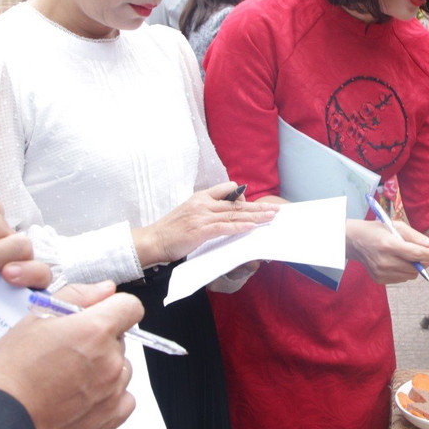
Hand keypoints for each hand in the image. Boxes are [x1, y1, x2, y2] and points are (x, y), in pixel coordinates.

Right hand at [0, 283, 142, 428]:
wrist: (3, 421)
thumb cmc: (12, 373)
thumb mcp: (35, 319)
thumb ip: (77, 297)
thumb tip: (105, 290)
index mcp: (94, 330)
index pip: (129, 307)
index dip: (114, 307)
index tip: (101, 315)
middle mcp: (109, 360)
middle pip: (120, 339)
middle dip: (100, 340)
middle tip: (68, 352)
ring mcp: (113, 391)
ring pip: (121, 369)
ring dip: (104, 369)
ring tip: (70, 378)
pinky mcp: (111, 418)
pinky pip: (124, 398)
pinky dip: (109, 397)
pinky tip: (81, 397)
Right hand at [132, 181, 277, 266]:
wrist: (154, 240)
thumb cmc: (171, 230)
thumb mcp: (190, 213)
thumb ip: (207, 210)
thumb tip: (225, 215)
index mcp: (201, 197)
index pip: (227, 188)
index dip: (242, 196)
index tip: (251, 205)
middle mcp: (203, 203)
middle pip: (236, 203)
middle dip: (258, 207)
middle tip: (274, 210)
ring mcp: (202, 216)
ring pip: (234, 214)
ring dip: (255, 217)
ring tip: (270, 219)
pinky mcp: (200, 230)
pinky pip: (224, 227)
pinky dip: (239, 227)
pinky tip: (252, 228)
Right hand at [346, 217, 428, 284]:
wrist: (354, 241)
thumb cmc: (377, 231)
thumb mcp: (396, 226)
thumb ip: (416, 236)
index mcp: (389, 245)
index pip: (416, 253)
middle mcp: (384, 261)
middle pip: (416, 267)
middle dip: (424, 261)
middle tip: (421, 251)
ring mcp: (381, 272)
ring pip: (411, 275)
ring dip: (414, 267)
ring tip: (403, 255)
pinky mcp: (380, 280)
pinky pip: (402, 279)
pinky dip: (404, 271)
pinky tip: (395, 261)